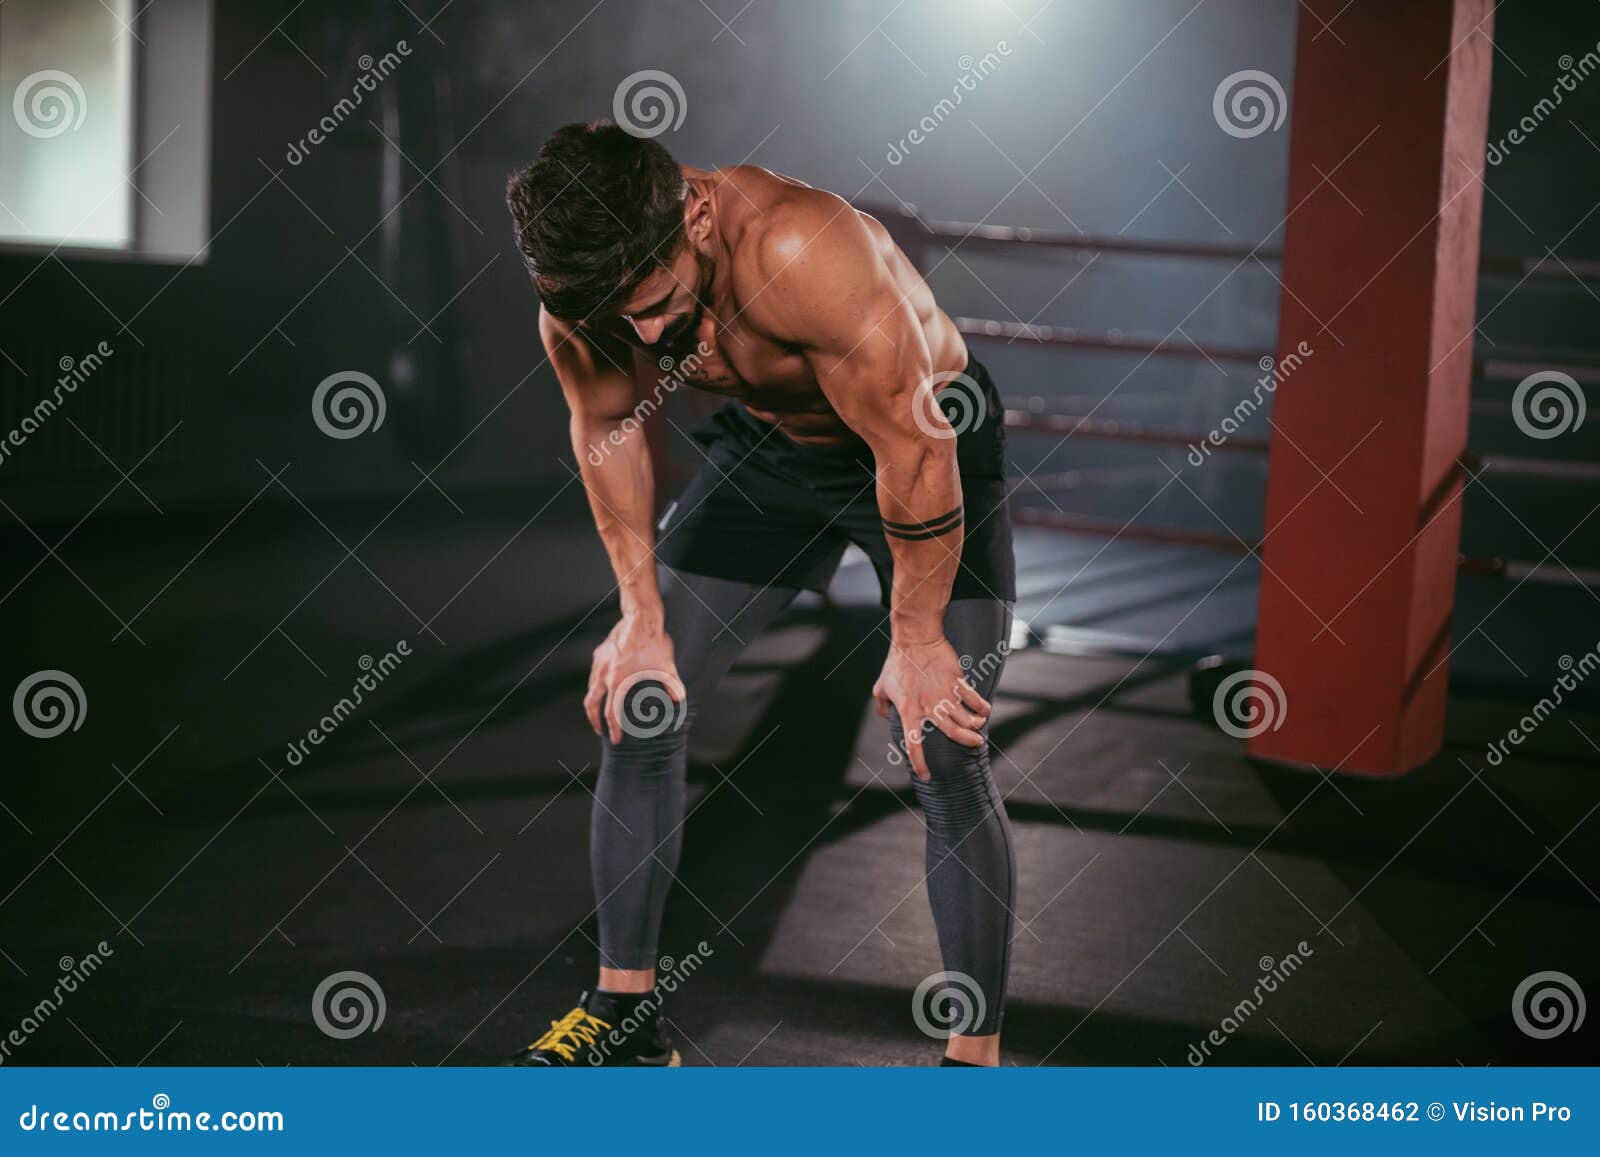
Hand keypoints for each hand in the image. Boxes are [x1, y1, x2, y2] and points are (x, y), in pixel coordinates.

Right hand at [585, 614, 686, 743]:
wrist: (640, 618)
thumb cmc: (654, 642)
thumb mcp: (666, 666)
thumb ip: (672, 685)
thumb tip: (679, 700)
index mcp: (617, 681)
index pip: (611, 713)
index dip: (614, 729)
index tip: (615, 739)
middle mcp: (604, 674)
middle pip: (591, 704)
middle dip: (594, 721)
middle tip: (601, 731)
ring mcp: (599, 663)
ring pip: (590, 688)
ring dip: (594, 703)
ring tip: (600, 711)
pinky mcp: (599, 653)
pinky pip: (594, 674)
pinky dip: (596, 685)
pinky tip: (605, 685)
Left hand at [872, 635, 991, 779]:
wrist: (916, 639)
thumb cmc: (897, 662)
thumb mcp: (881, 685)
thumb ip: (881, 704)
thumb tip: (885, 715)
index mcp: (909, 711)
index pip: (914, 744)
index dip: (919, 763)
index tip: (926, 776)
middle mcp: (930, 706)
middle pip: (954, 733)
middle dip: (967, 742)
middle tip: (976, 744)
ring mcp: (945, 694)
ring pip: (968, 718)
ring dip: (977, 726)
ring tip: (979, 727)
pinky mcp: (957, 681)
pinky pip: (974, 699)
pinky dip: (982, 707)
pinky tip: (985, 711)